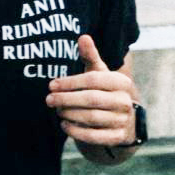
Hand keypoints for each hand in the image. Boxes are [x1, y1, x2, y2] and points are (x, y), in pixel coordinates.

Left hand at [45, 34, 142, 151]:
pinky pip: (94, 136)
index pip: (93, 80)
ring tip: (57, 111)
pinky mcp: (118, 138)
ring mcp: (123, 121)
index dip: (70, 82)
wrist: (123, 120)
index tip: (52, 85)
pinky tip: (65, 125)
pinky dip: (76, 132)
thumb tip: (83, 36)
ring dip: (70, 114)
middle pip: (91, 99)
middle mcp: (125, 101)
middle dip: (66, 99)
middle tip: (49, 100)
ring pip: (91, 118)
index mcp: (121, 82)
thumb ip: (91, 56)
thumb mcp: (100, 74)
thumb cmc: (105, 92)